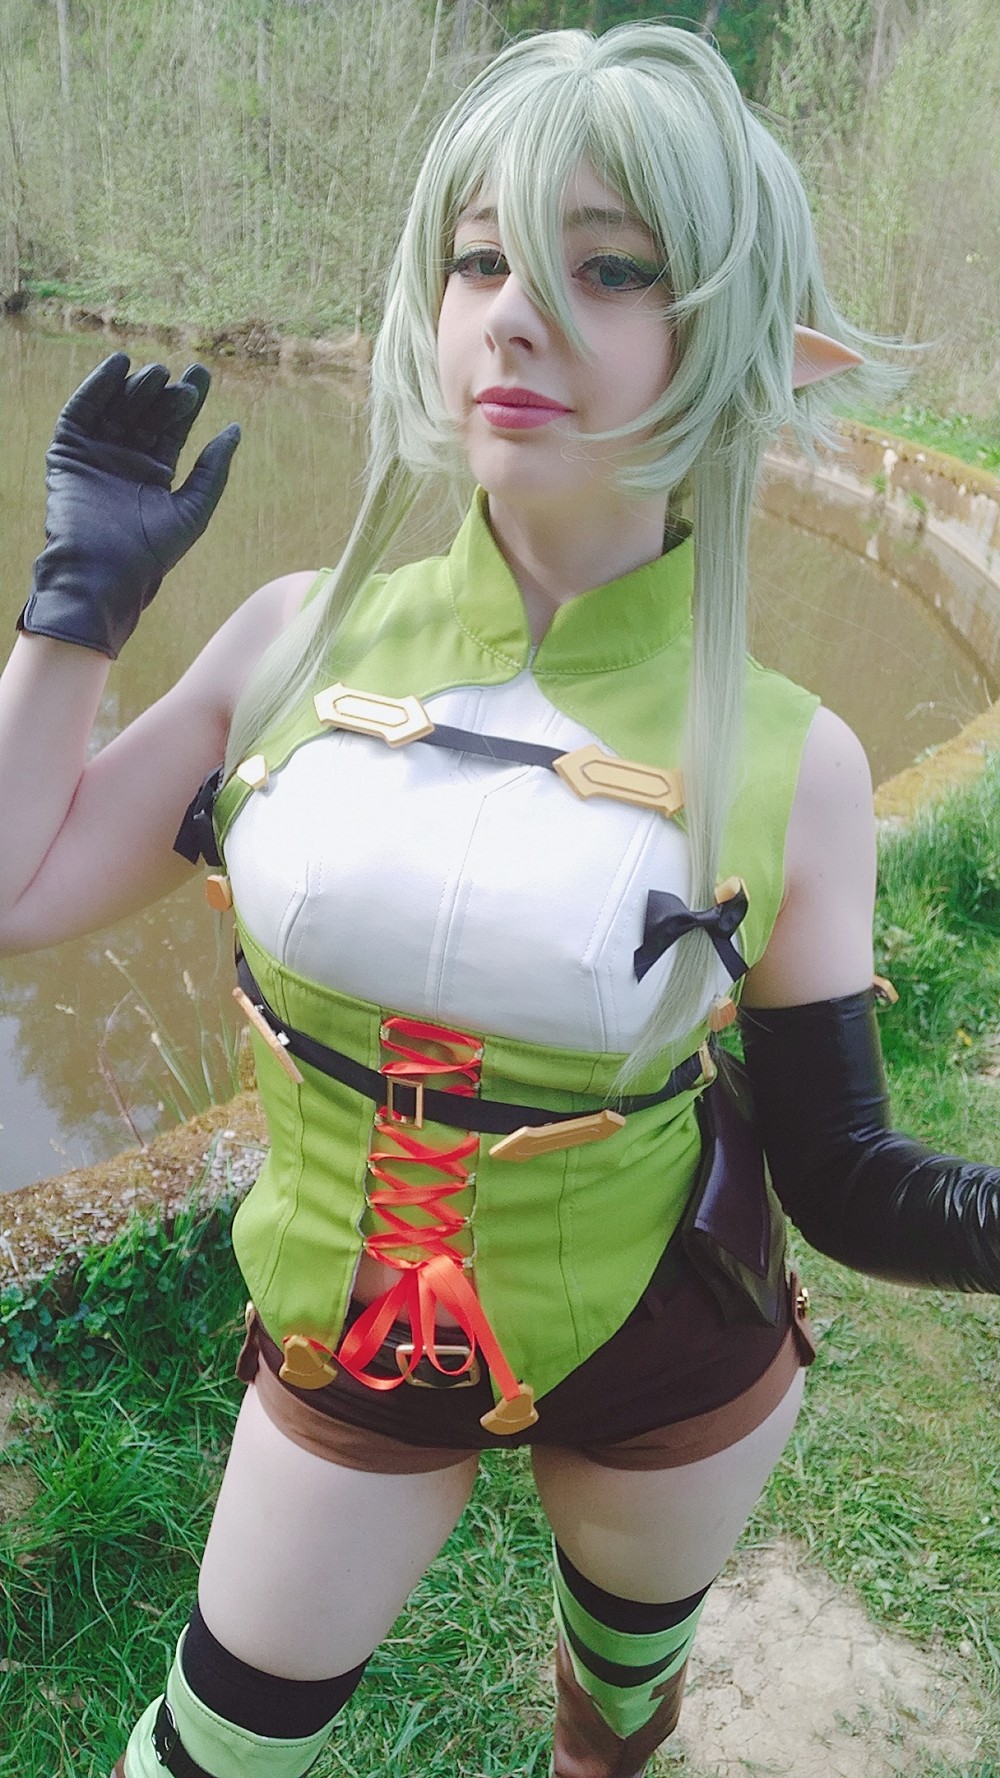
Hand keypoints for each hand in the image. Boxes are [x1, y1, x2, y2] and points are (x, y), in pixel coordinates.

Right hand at [18, 353, 240, 658]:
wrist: (104, 572)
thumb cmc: (150, 551)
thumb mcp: (192, 510)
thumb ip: (212, 471)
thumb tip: (234, 429)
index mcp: (155, 472)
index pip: (172, 427)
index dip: (187, 400)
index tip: (201, 374)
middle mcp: (126, 459)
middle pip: (147, 413)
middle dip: (165, 393)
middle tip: (182, 381)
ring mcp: (96, 453)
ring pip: (118, 407)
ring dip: (137, 387)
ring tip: (157, 374)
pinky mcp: (68, 452)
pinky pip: (80, 411)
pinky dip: (97, 386)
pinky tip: (118, 366)